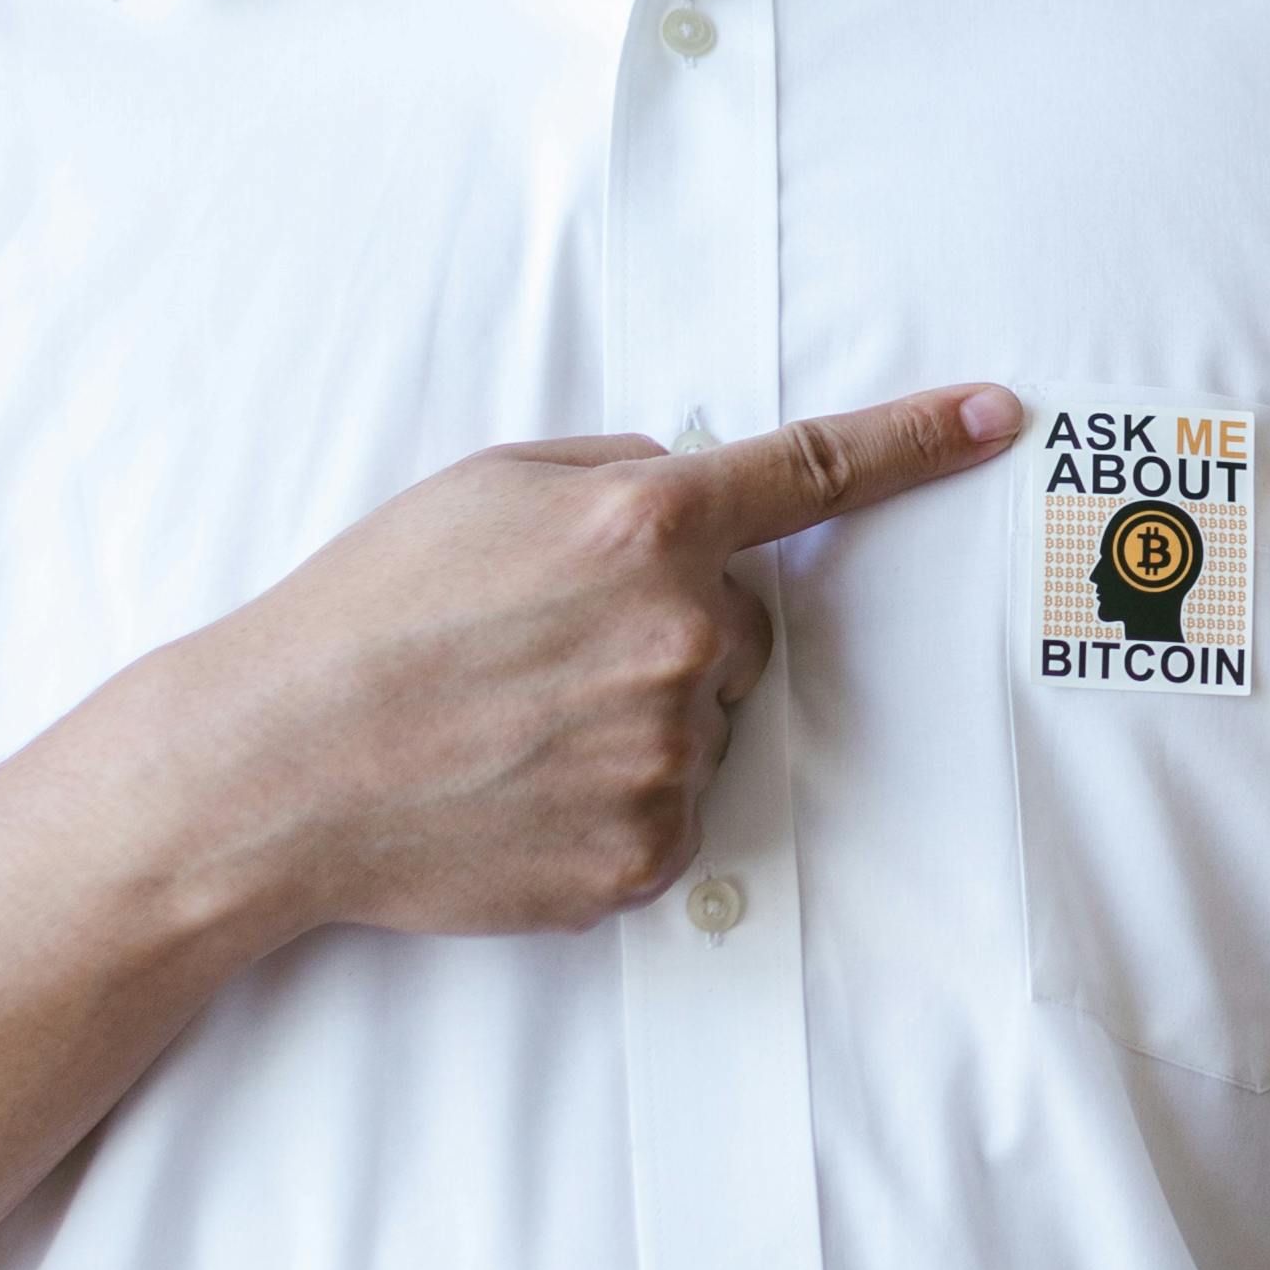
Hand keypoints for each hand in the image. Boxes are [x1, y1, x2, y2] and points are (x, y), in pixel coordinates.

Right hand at [132, 385, 1018, 942]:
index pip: (815, 472)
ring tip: (511, 721)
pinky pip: (673, 810)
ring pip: (707, 717)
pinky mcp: (646, 851)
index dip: (919, 439)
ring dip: (639, 714)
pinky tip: (521, 787)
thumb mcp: (486, 487)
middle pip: (745, 622)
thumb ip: (618, 475)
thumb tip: (702, 491)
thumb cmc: (368, 611)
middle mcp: (681, 634)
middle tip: (540, 646)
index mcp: (646, 525)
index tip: (995, 419)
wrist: (274, 765)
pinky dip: (613, 799)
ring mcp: (670, 751)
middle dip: (670, 623)